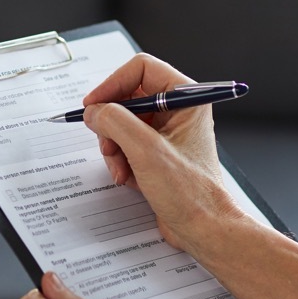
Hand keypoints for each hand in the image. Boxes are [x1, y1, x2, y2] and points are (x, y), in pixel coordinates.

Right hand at [82, 54, 240, 253]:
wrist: (203, 228)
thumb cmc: (191, 192)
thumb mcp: (145, 151)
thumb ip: (114, 122)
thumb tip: (94, 111)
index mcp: (187, 98)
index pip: (141, 70)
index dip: (113, 84)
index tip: (94, 105)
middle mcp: (178, 110)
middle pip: (127, 98)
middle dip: (112, 124)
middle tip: (108, 144)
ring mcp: (167, 132)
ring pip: (123, 123)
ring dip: (114, 146)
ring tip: (121, 168)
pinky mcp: (158, 152)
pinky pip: (127, 143)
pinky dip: (121, 160)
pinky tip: (129, 177)